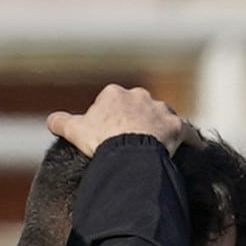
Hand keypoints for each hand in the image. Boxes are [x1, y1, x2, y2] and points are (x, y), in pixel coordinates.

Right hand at [49, 83, 186, 155]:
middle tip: (131, 143)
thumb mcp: (75, 130)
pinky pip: (187, 132)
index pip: (112, 104)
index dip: (109, 121)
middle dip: (136, 121)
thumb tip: (51, 120)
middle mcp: (140, 96)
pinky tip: (194, 147)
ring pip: (162, 116)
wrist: (128, 151)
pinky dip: (190, 140)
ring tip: (158, 146)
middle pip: (138, 108)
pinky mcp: (177, 126)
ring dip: (160, 128)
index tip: (108, 137)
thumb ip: (62, 122)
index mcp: (114, 94)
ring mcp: (160, 110)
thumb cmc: (101, 139)